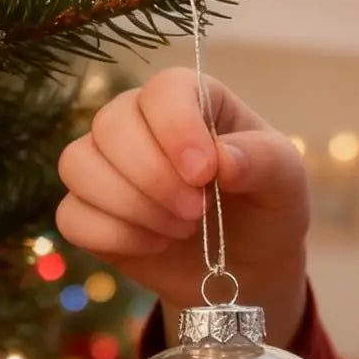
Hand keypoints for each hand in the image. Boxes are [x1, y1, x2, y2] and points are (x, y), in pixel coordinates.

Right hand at [56, 67, 310, 346]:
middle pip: (111, 126)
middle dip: (153, 178)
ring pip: (79, 166)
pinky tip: (153, 245)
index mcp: (190, 100)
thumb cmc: (266, 211)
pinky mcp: (90, 213)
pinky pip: (72, 216)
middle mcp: (139, 122)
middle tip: (196, 212)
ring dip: (132, 207)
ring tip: (179, 229)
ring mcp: (108, 167)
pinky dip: (114, 236)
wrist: (248, 267)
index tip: (205, 174)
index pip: (163, 91)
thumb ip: (262, 161)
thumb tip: (223, 160)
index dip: (176, 130)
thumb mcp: (286, 183)